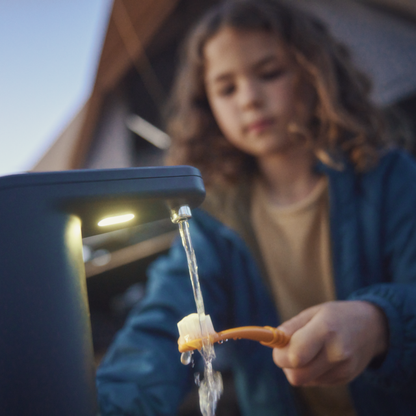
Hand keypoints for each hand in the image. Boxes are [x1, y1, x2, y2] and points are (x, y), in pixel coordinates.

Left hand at [272, 301, 387, 385]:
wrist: (373, 326)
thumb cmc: (337, 316)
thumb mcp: (313, 312)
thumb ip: (290, 327)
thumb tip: (270, 340)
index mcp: (326, 330)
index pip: (295, 356)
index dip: (280, 354)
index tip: (279, 345)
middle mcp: (337, 353)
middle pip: (297, 376)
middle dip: (286, 364)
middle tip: (291, 349)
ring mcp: (343, 369)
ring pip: (304, 381)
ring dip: (298, 368)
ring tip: (309, 350)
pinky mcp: (346, 379)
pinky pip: (316, 382)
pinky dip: (311, 371)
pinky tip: (321, 356)